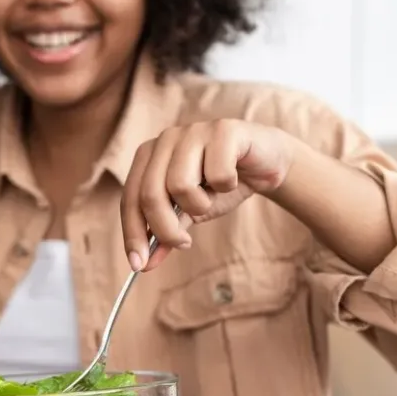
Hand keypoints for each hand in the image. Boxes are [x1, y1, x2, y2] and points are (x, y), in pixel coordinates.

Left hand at [121, 119, 295, 271]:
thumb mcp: (189, 213)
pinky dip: (227, 187)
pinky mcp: (223, 130)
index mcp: (148, 155)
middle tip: (184, 244)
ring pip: (181, 185)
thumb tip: (143, 264)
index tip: (140, 265)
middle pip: (151, 194)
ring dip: (201, 204)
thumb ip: (165, 233)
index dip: (133, 234)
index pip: (131, 198)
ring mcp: (193, 131)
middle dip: (166, 230)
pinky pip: (217, 174)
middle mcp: (165, 139)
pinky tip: (233, 178)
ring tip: (213, 196)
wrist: (266, 163)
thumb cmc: (220, 186)